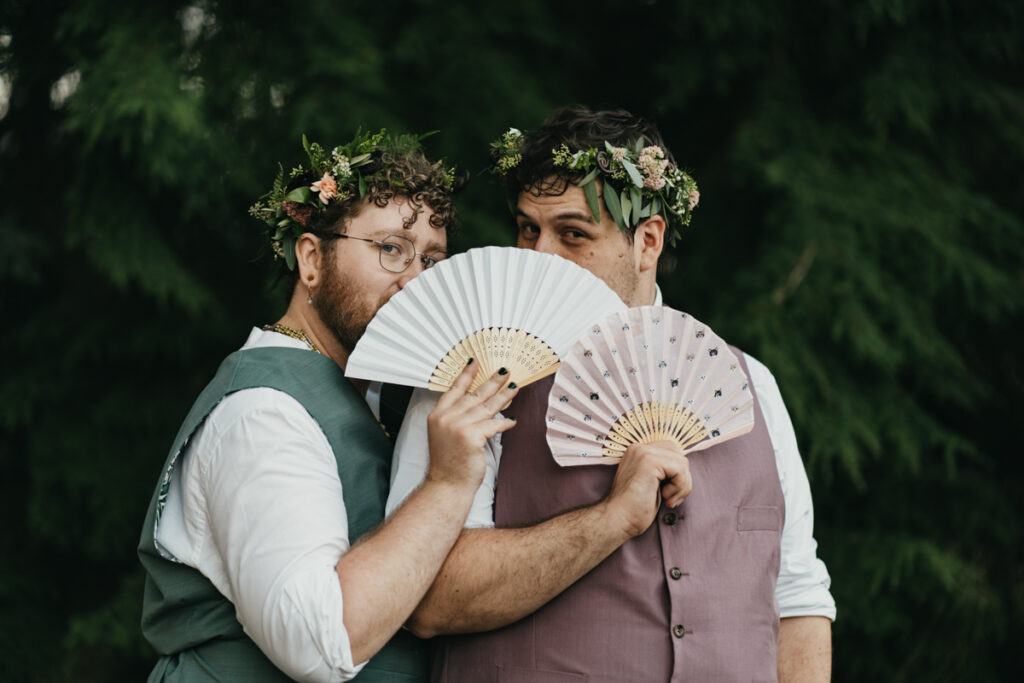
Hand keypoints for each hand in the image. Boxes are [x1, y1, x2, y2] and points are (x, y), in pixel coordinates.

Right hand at [426, 360, 519, 490]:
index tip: (476, 361)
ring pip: (487, 407)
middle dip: (492, 381)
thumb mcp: (445, 434)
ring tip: (515, 387)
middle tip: (505, 371)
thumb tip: (480, 402)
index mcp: (437, 415)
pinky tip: (512, 420)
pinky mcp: (471, 436)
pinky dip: (504, 423)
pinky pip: (493, 424)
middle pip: (474, 394)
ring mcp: (458, 426)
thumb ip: (457, 417)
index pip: (454, 389)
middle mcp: (446, 417)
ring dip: (504, 396)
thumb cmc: (449, 462)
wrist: (447, 485)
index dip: (466, 374)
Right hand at [603, 440, 691, 538]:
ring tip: (668, 499)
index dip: (676, 472)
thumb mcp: (652, 483)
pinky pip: (680, 469)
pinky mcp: (649, 461)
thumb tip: (685, 467)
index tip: (668, 493)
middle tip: (671, 497)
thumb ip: (663, 471)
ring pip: (682, 462)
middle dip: (682, 478)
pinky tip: (666, 497)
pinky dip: (680, 487)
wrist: (618, 520)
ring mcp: (643, 452)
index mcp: (638, 451)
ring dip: (682, 485)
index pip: (670, 450)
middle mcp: (639, 448)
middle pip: (678, 454)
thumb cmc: (635, 508)